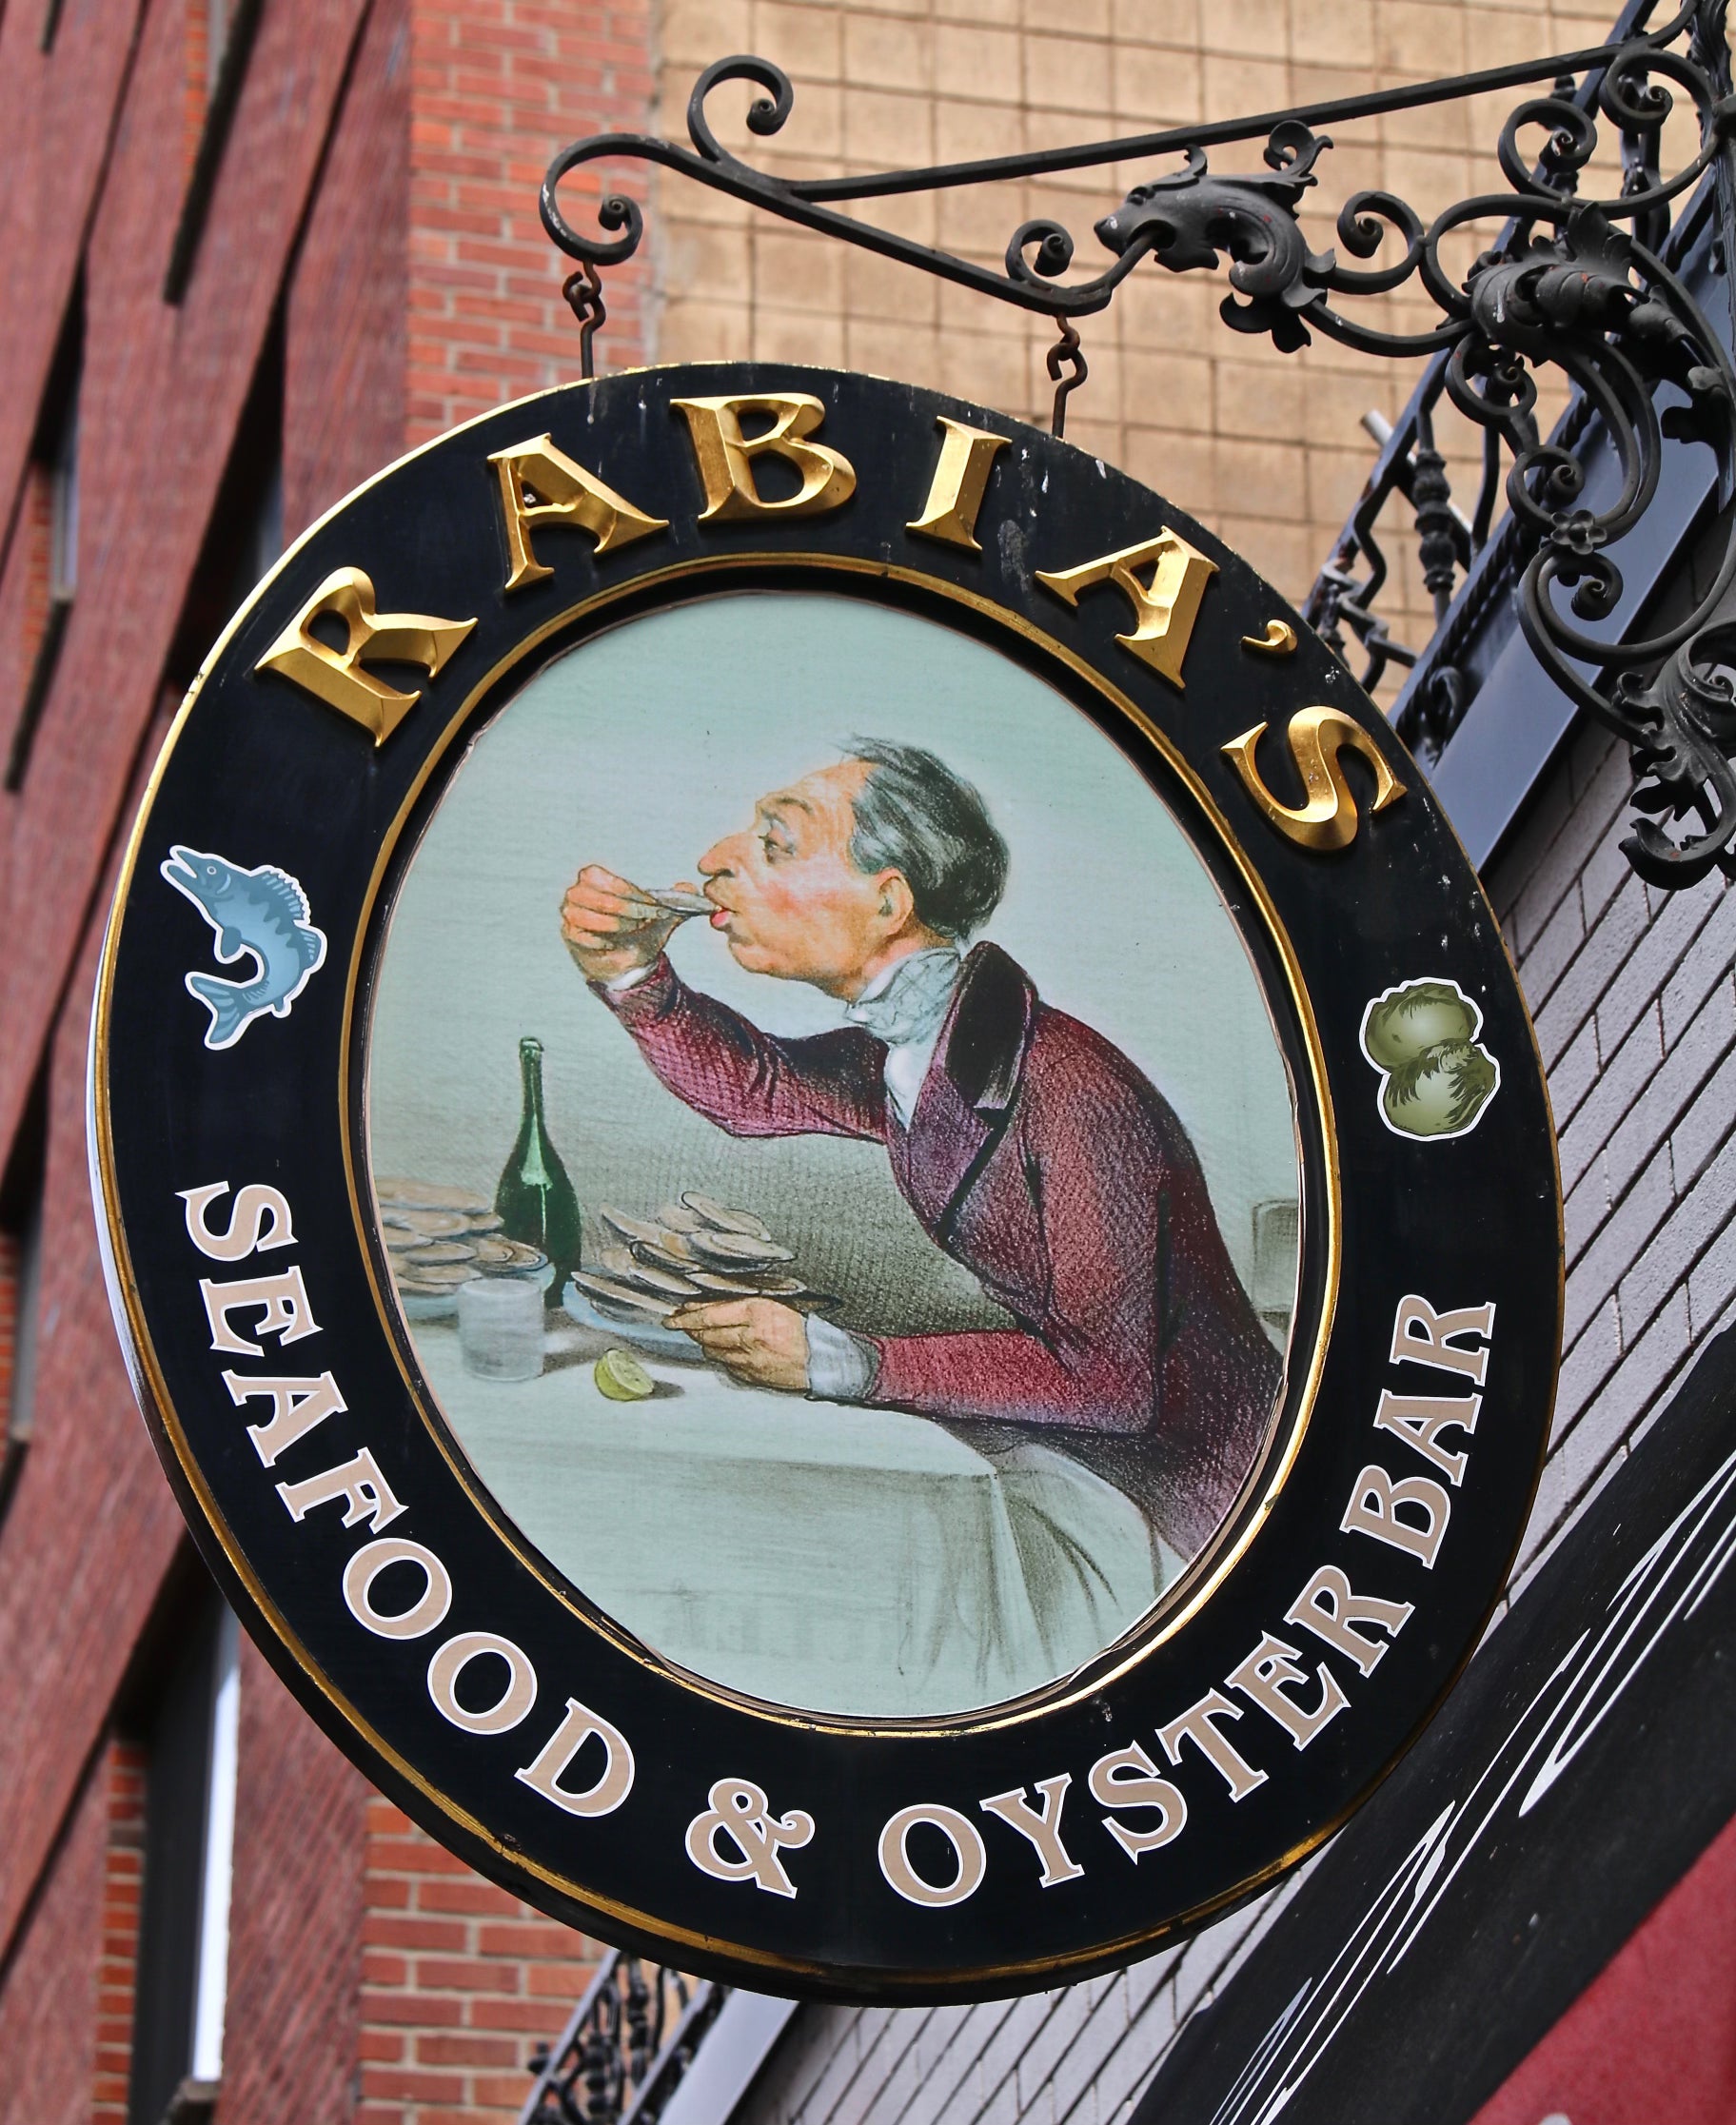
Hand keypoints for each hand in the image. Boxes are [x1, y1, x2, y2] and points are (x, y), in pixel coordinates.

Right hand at [560, 865, 691, 982]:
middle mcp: (577, 893)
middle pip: (593, 896)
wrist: (627, 960)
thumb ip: (676, 900)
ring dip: (612, 923)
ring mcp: (570, 915)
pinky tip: (612, 944)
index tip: (652, 904)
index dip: (630, 892)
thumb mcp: (660, 914)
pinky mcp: (570, 936)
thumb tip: (689, 887)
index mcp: (594, 877)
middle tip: (645, 918)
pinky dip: (598, 940)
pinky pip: (579, 936)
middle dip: (624, 908)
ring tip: (632, 929)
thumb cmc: (639, 930)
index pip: (605, 879)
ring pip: (583, 915)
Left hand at [668, 1298, 810, 1391]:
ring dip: (704, 1342)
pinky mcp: (753, 1376)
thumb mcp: (776, 1303)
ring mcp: (750, 1359)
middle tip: (678, 1323)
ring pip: (713, 1351)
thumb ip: (746, 1303)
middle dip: (690, 1328)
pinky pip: (727, 1366)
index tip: (676, 1314)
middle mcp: (751, 1336)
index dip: (688, 1315)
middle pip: (707, 1334)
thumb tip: (711, 1303)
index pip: (711, 1314)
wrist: (824, 1357)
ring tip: (701, 1335)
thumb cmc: (804, 1326)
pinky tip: (723, 1350)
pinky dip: (722, 1357)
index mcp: (757, 1312)